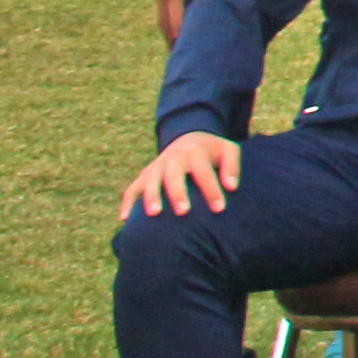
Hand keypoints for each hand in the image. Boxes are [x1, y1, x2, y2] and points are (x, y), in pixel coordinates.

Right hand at [122, 132, 243, 218]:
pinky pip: (132, 189)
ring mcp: (156, 167)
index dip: (211, 190)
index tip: (219, 208)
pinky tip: (125, 219)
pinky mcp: (144, 176)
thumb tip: (231, 187)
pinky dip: (127, 202)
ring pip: (150, 181)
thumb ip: (232, 166)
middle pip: (173, 175)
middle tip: (184, 212)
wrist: (188, 138)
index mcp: (195, 152)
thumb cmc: (212, 151)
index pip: (203, 172)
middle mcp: (172, 159)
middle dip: (178, 193)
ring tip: (154, 214)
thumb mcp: (228, 150)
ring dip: (151, 196)